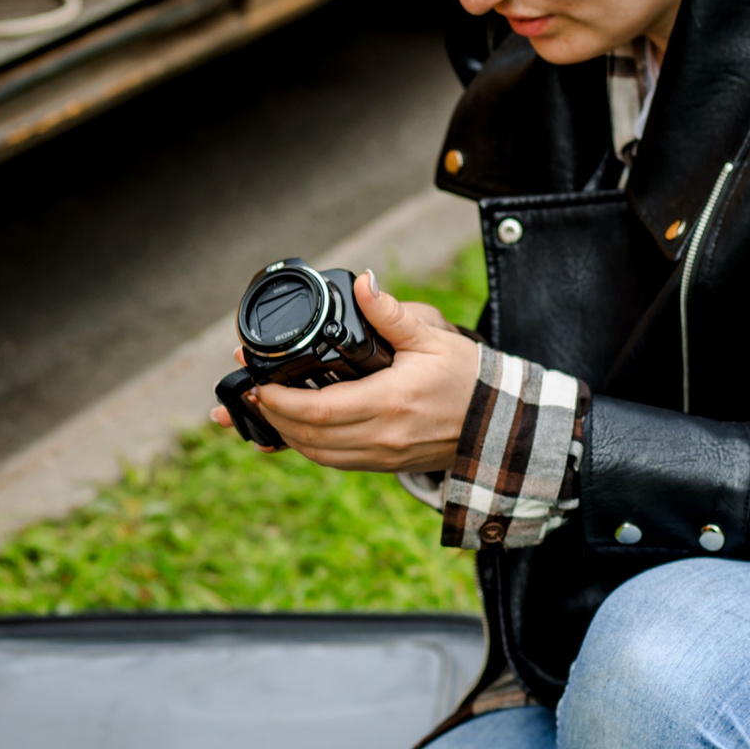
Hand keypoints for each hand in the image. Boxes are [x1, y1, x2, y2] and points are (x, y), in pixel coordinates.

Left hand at [209, 273, 479, 471]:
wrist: (500, 425)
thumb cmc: (469, 379)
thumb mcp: (432, 339)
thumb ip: (391, 314)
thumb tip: (362, 283)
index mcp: (389, 402)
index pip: (316, 409)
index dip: (278, 400)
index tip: (258, 384)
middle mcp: (381, 436)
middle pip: (307, 436)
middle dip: (271, 416)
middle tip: (249, 394)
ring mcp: (382, 455)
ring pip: (317, 454)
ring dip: (286, 434)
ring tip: (264, 410)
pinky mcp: (385, 464)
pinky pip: (335, 460)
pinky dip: (308, 446)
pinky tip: (294, 429)